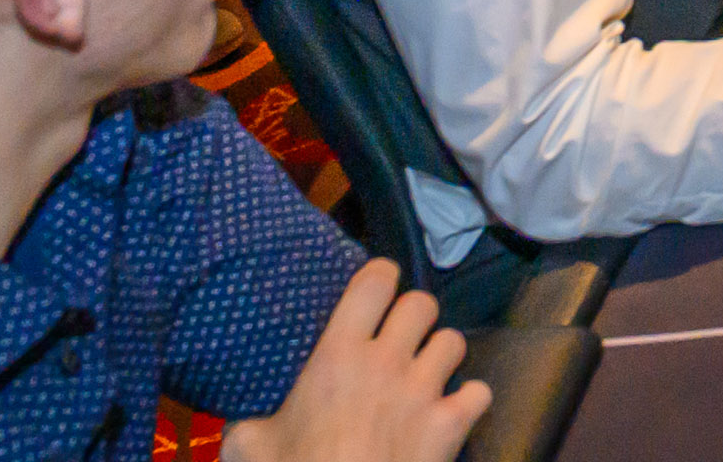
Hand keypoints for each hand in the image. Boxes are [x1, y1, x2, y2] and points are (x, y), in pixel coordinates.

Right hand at [220, 258, 488, 461]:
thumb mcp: (247, 444)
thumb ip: (248, 416)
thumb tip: (243, 412)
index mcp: (337, 356)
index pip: (374, 283)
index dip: (378, 278)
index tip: (374, 289)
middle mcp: (387, 363)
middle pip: (422, 303)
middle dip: (412, 316)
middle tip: (397, 337)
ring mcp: (424, 392)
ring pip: (453, 341)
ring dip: (439, 354)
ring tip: (422, 372)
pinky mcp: (450, 425)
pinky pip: (479, 391)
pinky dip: (468, 398)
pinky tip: (450, 409)